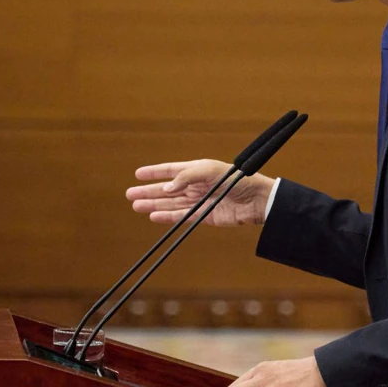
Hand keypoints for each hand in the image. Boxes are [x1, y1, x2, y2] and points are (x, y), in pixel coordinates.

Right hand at [127, 159, 274, 225]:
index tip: (137, 174)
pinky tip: (154, 215)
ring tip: (137, 206)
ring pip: (171, 203)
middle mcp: (196, 186)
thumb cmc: (237, 179)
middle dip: (148, 191)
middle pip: (167, 189)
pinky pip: (181, 216)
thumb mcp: (209, 171)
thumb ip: (186, 177)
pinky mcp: (205, 216)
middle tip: (130, 194)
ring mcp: (199, 201)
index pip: (171, 170)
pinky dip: (167, 216)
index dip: (154, 172)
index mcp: (197, 170)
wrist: (257, 199)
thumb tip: (166, 188)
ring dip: (154, 204)